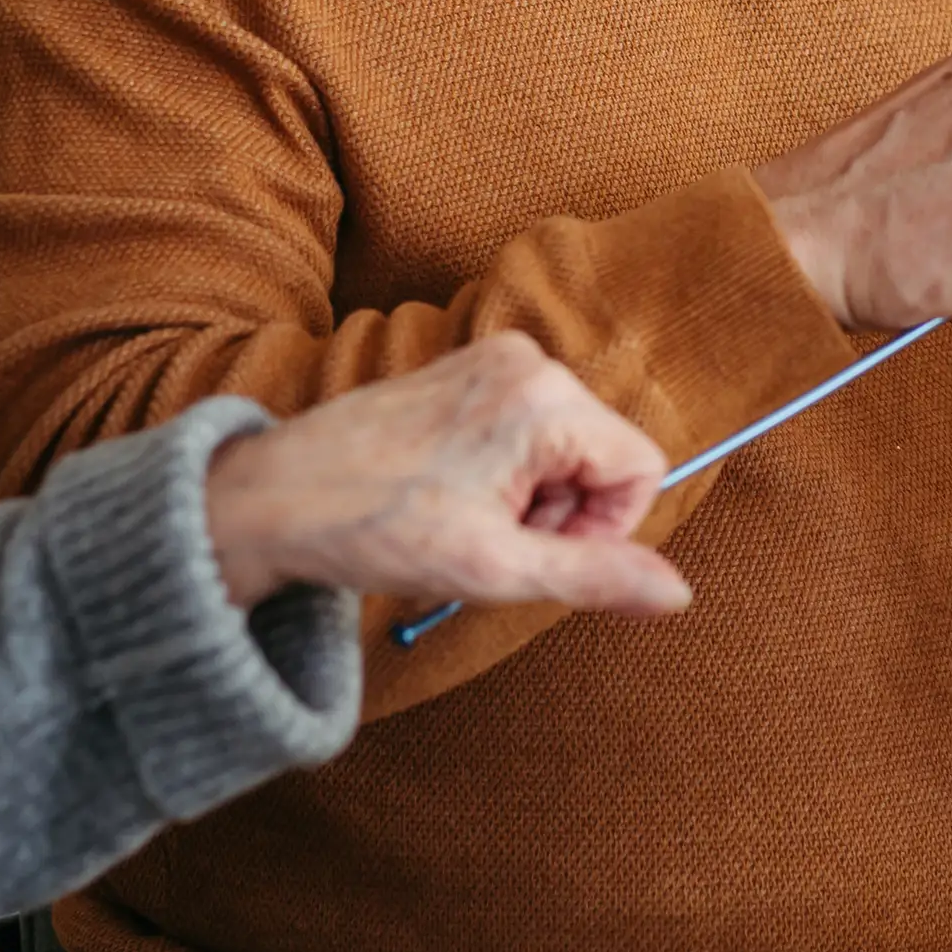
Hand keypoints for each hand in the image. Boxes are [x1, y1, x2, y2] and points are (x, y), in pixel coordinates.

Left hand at [201, 333, 690, 616]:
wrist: (273, 498)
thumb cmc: (374, 527)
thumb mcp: (495, 568)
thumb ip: (595, 575)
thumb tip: (678, 592)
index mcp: (545, 398)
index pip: (642, 468)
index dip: (604, 529)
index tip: (537, 553)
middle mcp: (527, 361)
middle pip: (603, 456)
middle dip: (561, 514)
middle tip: (488, 539)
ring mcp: (493, 359)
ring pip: (566, 448)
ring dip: (529, 499)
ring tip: (461, 518)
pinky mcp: (466, 370)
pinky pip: (528, 429)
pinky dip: (504, 475)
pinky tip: (449, 496)